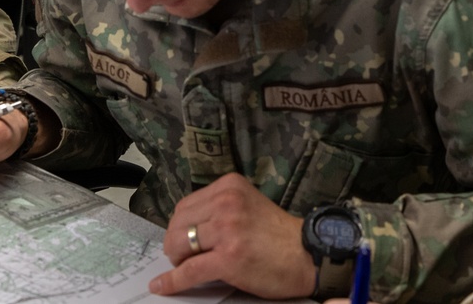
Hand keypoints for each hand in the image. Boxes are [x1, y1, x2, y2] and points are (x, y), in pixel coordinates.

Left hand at [149, 173, 314, 298]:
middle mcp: (225, 203)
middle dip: (175, 242)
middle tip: (182, 255)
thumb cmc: (280, 235)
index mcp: (229, 187)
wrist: (310, 255)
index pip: (186, 205)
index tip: (182, 238)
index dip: (180, 226)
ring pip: (179, 243)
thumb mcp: (247, 205)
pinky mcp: (228, 258)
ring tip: (184, 266)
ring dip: (176, 258)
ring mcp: (226, 230)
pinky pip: (190, 270)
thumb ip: (219, 209)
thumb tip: (187, 228)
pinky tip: (162, 286)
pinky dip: (173, 280)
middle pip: (179, 222)